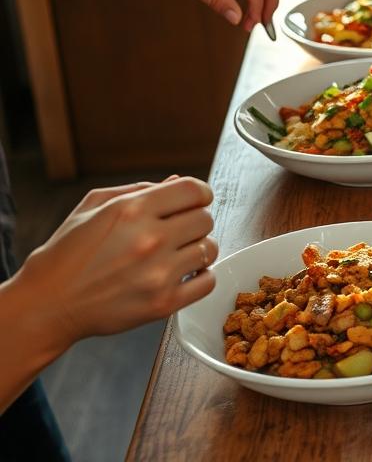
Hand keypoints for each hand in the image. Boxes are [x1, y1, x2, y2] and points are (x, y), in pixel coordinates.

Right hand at [13, 177, 217, 351]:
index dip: (199, 194)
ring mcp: (159, 273)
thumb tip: (175, 181)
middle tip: (179, 231)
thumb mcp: (92, 208)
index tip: (196, 201)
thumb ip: (138, 190)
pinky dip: (201, 277)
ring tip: (178, 254)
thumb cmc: (66, 256)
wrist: (47, 304)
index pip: (194, 190)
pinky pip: (208, 282)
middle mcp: (149, 239)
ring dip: (198, 249)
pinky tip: (183, 274)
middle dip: (195, 221)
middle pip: (206, 219)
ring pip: (210, 249)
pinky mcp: (163, 302)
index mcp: (132, 210)